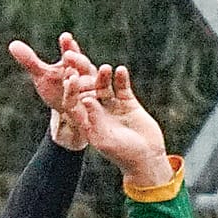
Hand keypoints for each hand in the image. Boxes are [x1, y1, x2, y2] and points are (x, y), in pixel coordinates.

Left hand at [8, 32, 96, 151]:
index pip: (70, 51)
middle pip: (83, 65)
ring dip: (89, 80)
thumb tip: (12, 45)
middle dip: (76, 60)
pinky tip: (87, 101)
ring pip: (93, 83)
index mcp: (73, 63)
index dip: (68, 45)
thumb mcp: (42, 77)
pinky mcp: (99, 106)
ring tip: (79, 78)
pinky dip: (92, 102)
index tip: (65, 37)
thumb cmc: (57, 91)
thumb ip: (30, 61)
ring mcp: (95, 89)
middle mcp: (87, 73)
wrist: (69, 115)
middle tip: (68, 55)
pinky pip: (97, 103)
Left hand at [62, 64, 171, 189]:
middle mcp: (96, 111)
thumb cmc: (123, 154)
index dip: (70, 90)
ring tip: (105, 68)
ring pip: (104, 85)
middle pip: (86, 89)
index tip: (70, 78)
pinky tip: (121, 70)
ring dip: (103, 76)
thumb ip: (95, 120)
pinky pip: (122, 86)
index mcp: (86, 122)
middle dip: (81, 75)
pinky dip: (121, 78)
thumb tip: (86, 99)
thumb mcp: (106, 139)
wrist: (147, 157)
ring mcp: (111, 105)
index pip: (73, 103)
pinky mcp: (127, 101)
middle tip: (76, 59)